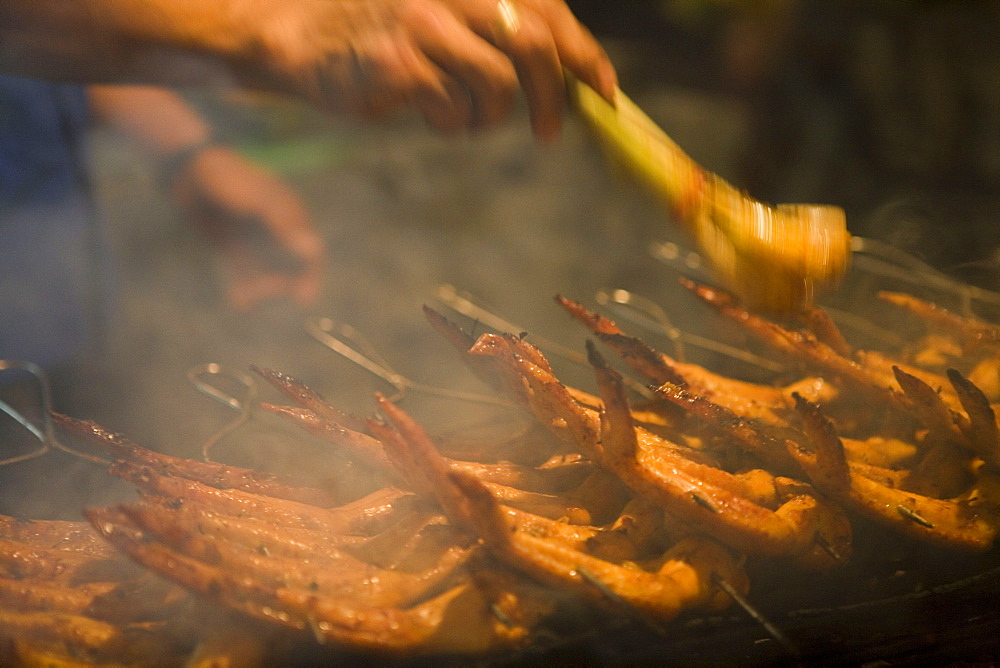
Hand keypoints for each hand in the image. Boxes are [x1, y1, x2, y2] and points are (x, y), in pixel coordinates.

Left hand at [171, 145, 324, 310]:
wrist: (188, 174)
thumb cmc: (228, 180)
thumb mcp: (259, 201)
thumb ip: (285, 227)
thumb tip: (315, 251)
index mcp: (290, 215)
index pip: (308, 250)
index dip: (309, 274)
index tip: (303, 298)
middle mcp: (276, 230)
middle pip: (288, 266)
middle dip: (279, 284)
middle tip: (264, 294)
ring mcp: (255, 239)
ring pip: (266, 272)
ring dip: (259, 288)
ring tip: (243, 297)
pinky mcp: (234, 247)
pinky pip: (244, 271)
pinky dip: (243, 286)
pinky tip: (238, 301)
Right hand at [246, 0, 616, 139]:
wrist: (300, 36)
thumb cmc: (382, 33)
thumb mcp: (445, 16)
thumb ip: (496, 30)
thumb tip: (567, 75)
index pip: (546, 10)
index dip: (584, 53)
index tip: (605, 91)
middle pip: (532, 45)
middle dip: (552, 97)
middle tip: (548, 132)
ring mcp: (423, 23)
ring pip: (496, 85)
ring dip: (487, 116)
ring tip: (462, 116)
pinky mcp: (398, 63)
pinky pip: (451, 110)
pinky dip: (449, 124)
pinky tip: (427, 114)